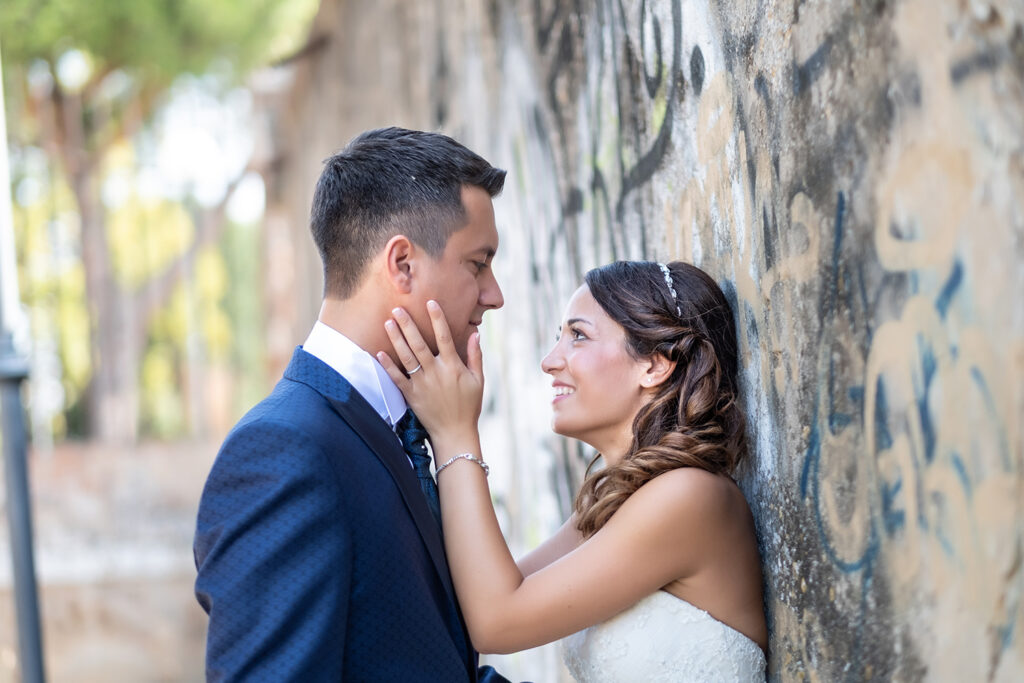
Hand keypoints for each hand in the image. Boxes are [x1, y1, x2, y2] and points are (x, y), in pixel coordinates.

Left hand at [378, 300, 483, 448]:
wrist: (455, 433)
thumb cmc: (469, 406)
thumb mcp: (479, 380)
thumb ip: (476, 356)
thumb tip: (475, 333)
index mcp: (453, 367)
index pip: (445, 337)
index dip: (437, 318)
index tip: (430, 302)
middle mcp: (436, 372)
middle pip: (419, 344)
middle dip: (408, 325)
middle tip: (398, 308)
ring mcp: (422, 384)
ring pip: (406, 357)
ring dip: (396, 339)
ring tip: (388, 323)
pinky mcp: (412, 395)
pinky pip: (397, 378)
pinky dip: (388, 366)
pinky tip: (379, 352)